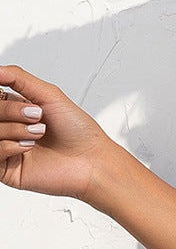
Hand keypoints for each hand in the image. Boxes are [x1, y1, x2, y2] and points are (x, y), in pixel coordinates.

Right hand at [0, 65, 113, 200]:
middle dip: (11, 111)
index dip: (0, 96)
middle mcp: (10, 128)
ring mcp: (7, 149)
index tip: (17, 98)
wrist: (93, 161)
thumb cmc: (79, 131)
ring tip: (40, 133)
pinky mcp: (6, 170)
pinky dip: (11, 146)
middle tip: (37, 115)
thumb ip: (18, 78)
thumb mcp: (49, 95)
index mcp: (16, 110)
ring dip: (16, 129)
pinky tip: (30, 148)